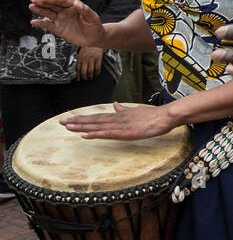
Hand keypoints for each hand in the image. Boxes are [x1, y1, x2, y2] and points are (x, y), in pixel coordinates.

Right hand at [29, 0, 107, 47]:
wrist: (94, 38)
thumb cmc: (95, 26)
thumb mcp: (93, 18)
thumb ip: (86, 11)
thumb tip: (79, 5)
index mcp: (74, 6)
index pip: (63, 0)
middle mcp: (65, 11)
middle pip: (53, 5)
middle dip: (44, 2)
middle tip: (35, 0)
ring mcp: (60, 19)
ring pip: (48, 13)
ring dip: (40, 10)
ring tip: (32, 6)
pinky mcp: (58, 28)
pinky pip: (48, 25)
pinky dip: (40, 23)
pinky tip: (34, 22)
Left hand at [60, 102, 175, 140]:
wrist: (165, 116)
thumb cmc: (154, 115)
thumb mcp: (136, 111)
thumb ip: (124, 110)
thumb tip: (115, 105)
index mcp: (119, 115)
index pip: (98, 116)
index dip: (84, 117)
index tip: (70, 118)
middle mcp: (117, 119)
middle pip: (93, 120)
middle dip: (77, 121)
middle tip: (61, 122)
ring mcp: (120, 126)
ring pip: (97, 126)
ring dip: (81, 127)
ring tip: (67, 127)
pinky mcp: (126, 133)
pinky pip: (107, 134)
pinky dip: (94, 134)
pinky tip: (84, 135)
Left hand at [75, 45, 103, 80]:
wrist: (94, 40)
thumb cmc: (88, 46)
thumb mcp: (81, 52)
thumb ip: (80, 59)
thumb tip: (79, 66)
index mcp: (80, 58)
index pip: (78, 70)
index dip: (78, 76)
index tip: (78, 79)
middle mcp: (85, 60)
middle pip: (84, 72)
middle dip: (84, 78)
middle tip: (85, 80)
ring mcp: (92, 60)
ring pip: (90, 71)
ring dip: (90, 77)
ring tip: (91, 78)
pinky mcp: (98, 59)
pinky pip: (97, 68)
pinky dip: (97, 73)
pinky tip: (97, 74)